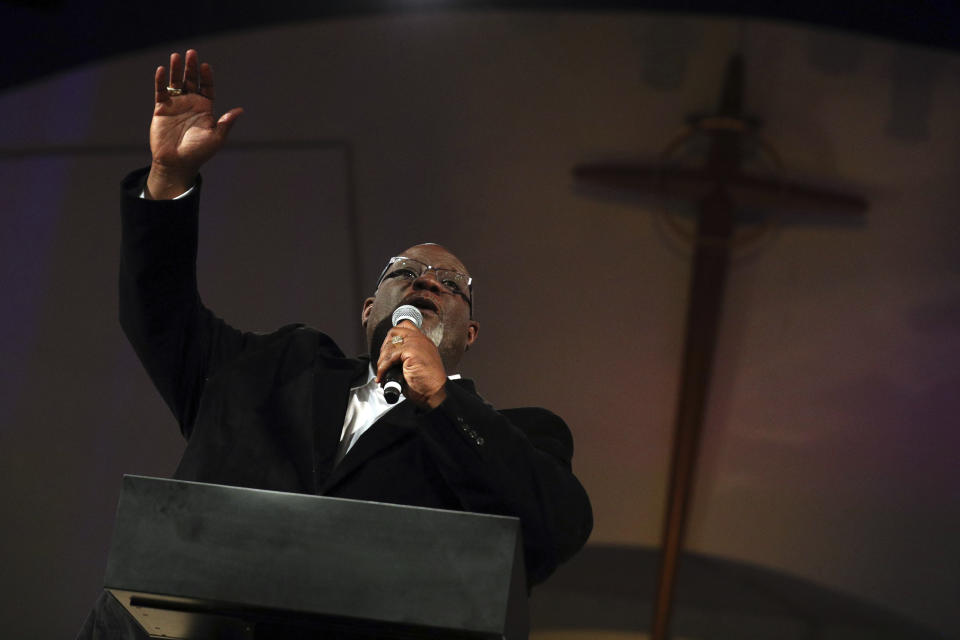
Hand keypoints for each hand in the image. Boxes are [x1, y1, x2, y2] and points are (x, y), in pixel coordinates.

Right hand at [145, 50, 242, 198]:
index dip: (206, 77)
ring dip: (176, 70)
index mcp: (206, 108)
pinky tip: (162, 71)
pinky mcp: (161, 109)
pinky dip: (161, 81)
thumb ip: (226, 122)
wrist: (177, 163)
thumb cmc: (199, 152)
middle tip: (191, 54)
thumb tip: (240, 110)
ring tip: (176, 57)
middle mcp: (191, 103)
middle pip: (192, 81)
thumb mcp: (216, 137)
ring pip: (176, 83)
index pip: (207, 87)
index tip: (205, 66)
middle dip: (191, 68)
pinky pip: (161, 92)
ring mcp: (176, 105)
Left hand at [376, 321, 448, 408]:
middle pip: (395, 330)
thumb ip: (404, 358)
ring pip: (390, 344)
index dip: (392, 337)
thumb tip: (385, 361)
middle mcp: (421, 340)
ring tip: (382, 371)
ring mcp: (417, 343)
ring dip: (382, 359)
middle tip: (383, 361)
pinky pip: (390, 356)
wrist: (435, 394)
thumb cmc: (427, 385)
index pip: (405, 327)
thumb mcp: (416, 366)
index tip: (387, 352)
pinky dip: (383, 367)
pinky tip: (383, 375)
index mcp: (424, 342)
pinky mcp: (412, 351)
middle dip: (385, 346)